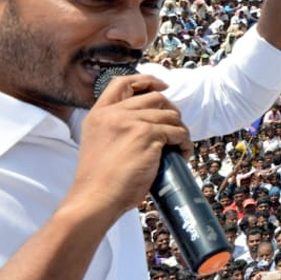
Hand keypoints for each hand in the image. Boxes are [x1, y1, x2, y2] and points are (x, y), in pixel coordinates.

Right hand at [69, 74, 190, 223]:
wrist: (95, 198)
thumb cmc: (100, 180)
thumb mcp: (99, 142)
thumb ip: (116, 126)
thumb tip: (150, 120)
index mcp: (99, 114)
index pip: (122, 83)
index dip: (146, 81)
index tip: (163, 86)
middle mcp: (114, 113)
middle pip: (155, 98)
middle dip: (170, 112)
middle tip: (175, 130)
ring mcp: (131, 122)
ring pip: (170, 115)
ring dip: (180, 131)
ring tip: (179, 147)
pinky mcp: (147, 135)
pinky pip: (178, 132)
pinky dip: (184, 143)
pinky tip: (182, 155)